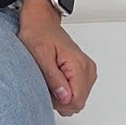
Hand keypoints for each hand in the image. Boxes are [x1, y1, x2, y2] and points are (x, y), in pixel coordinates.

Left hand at [18, 0, 96, 115]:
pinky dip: (63, 90)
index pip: (77, 101)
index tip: (47, 89)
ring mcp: (87, 70)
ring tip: (49, 77)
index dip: (59, 102)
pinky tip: (54, 78)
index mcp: (79, 64)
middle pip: (78, 102)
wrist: (41, 22)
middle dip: (59, 99)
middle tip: (46, 82)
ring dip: (61, 95)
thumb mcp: (40, 55)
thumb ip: (53, 78)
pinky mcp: (83, 71)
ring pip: (77, 99)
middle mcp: (87, 68)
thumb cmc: (38, 34)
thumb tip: (65, 98)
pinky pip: (75, 92)